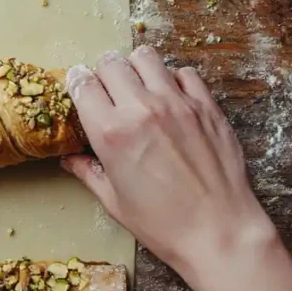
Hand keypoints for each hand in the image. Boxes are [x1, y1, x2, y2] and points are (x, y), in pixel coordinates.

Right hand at [63, 47, 291, 290]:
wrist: (220, 233)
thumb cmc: (164, 225)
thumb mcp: (114, 202)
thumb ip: (88, 172)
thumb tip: (70, 159)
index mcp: (111, 133)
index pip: (83, 83)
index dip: (77, 83)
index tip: (80, 87)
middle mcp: (141, 109)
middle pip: (111, 62)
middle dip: (104, 73)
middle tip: (109, 90)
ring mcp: (177, 103)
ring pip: (145, 58)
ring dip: (136, 68)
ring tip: (139, 87)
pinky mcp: (206, 106)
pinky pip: (184, 73)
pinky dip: (173, 80)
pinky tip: (172, 99)